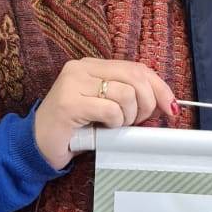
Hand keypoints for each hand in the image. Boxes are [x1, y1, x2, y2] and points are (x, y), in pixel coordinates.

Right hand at [33, 57, 177, 168]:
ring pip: (125, 94)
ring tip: (114, 125)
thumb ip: (130, 98)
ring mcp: (73, 83)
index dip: (160, 87)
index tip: (172, 107)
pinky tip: (102, 128)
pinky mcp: (69, 103)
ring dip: (128, 117)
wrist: (39, 145)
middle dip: (147, 104)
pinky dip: (114, 123)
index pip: (137, 68)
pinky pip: (110, 110)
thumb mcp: (107, 108)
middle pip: (135, 77)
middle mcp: (82, 68)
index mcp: (93, 66)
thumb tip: (167, 103)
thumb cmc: (76, 129)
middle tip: (137, 121)